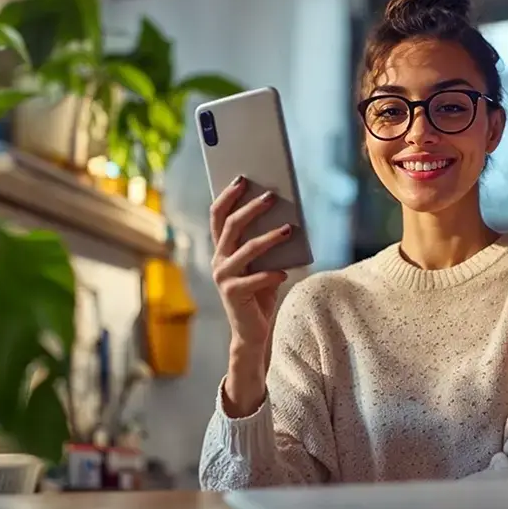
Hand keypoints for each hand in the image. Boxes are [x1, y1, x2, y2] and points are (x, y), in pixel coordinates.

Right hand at [210, 176, 291, 414]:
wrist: (253, 330)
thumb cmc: (261, 291)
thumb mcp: (264, 263)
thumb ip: (267, 243)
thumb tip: (286, 217)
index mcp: (222, 249)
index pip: (218, 215)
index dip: (228, 195)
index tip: (242, 178)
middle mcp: (219, 260)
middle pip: (231, 226)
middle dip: (251, 208)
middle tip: (272, 196)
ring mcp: (224, 277)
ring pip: (246, 249)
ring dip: (269, 238)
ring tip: (289, 228)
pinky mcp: (234, 294)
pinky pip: (256, 279)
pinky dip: (272, 274)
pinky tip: (285, 272)